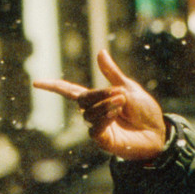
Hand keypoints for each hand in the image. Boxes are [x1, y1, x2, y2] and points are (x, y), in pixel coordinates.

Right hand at [33, 49, 166, 160]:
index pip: (70, 91)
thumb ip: (112, 74)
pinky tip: (116, 113)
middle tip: (120, 93)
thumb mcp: (129, 88)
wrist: (158, 133)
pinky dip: (104, 118)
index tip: (36, 83)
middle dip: (98, 94)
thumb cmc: (145, 111)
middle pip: (81, 101)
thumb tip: (100, 51)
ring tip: (123, 102)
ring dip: (104, 105)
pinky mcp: (104, 141)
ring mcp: (98, 128)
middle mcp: (94, 113)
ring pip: (88, 114)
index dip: (54, 87)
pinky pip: (94, 129)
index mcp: (98, 99)